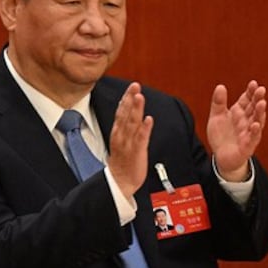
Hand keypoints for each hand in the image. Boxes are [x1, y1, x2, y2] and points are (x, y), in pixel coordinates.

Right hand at [107, 83, 152, 199]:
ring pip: (132, 123)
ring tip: (140, 97)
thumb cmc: (122, 161)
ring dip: (136, 109)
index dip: (126, 98)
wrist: (119, 182)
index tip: (132, 86)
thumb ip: (125, 125)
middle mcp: (122, 135)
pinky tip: (149, 119)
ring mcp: (128, 143)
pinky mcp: (137, 152)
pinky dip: (145, 128)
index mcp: (118, 132)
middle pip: (125, 114)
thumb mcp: (121, 140)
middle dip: (130, 99)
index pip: (121, 111)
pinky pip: (141, 139)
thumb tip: (129, 111)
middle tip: (135, 85)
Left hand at [207, 81, 266, 181]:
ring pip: (257, 122)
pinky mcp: (247, 146)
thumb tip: (221, 86)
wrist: (222, 157)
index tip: (253, 83)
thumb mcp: (216, 117)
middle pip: (254, 109)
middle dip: (258, 99)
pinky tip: (256, 125)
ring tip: (261, 103)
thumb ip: (218, 103)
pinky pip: (252, 138)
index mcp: (239, 112)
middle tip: (261, 90)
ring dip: (260, 113)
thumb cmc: (222, 136)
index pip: (247, 100)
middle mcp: (246, 121)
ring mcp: (248, 133)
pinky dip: (255, 132)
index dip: (250, 92)